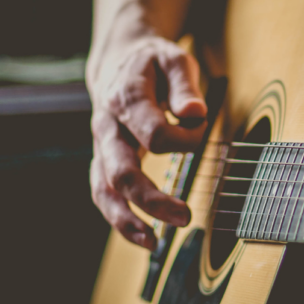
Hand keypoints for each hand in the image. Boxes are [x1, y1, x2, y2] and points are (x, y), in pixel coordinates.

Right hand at [88, 36, 207, 249]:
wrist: (120, 62)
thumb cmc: (153, 63)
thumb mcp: (174, 59)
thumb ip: (184, 86)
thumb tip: (193, 113)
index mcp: (125, 98)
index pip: (154, 134)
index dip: (185, 139)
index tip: (201, 127)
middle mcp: (107, 126)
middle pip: (122, 171)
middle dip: (152, 199)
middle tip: (185, 216)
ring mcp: (102, 146)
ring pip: (104, 190)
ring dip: (127, 220)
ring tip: (154, 243)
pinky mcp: (104, 161)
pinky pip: (104, 194)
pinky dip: (120, 219)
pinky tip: (144, 238)